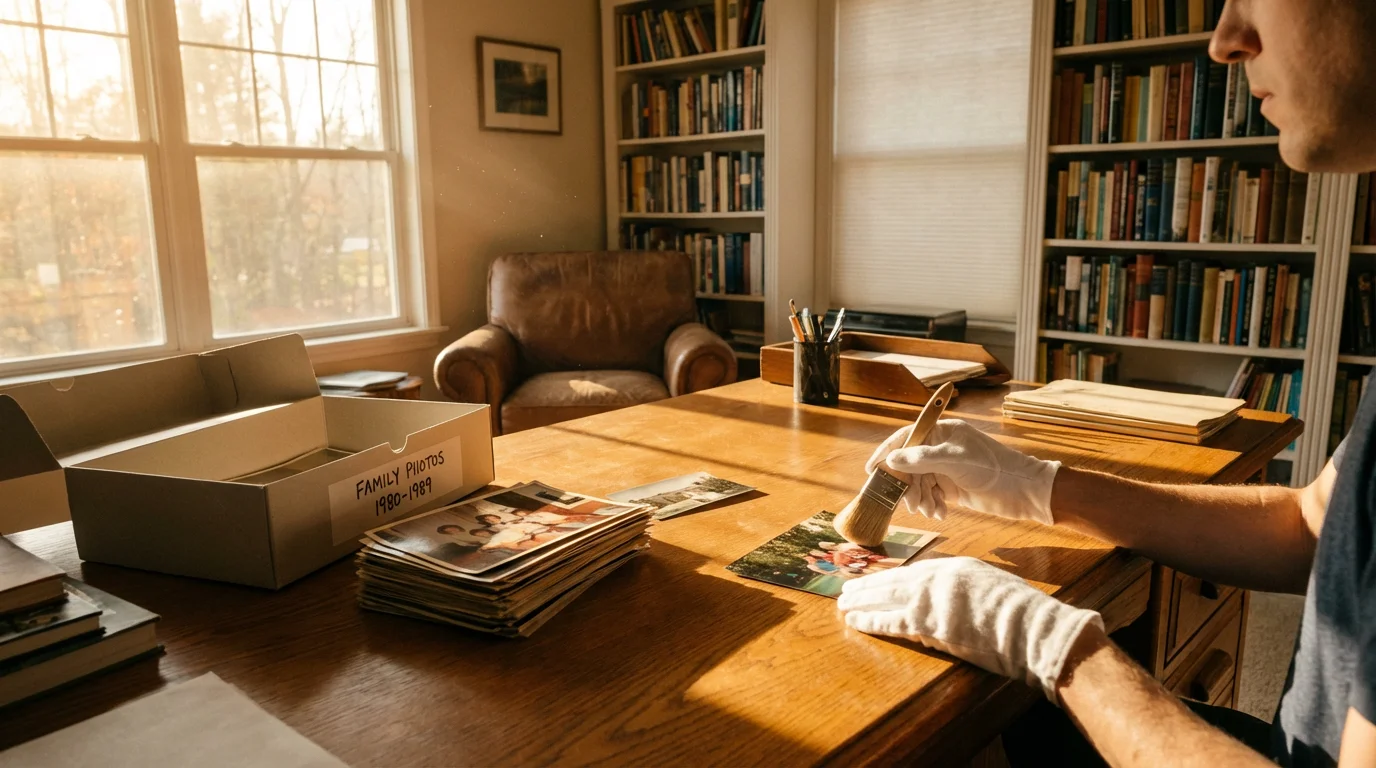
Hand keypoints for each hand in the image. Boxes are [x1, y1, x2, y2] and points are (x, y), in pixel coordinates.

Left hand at [837, 556, 1102, 700]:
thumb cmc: (1017, 610)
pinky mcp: (928, 627)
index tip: (875, 580)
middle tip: (847, 588)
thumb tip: (942, 592)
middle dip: (868, 585)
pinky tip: (856, 621)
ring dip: (862, 601)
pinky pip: (892, 623)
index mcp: (952, 567)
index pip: (913, 571)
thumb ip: (961, 584)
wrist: (1029, 628)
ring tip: (843, 603)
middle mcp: (936, 580)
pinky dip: (871, 621)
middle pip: (893, 581)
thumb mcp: (986, 583)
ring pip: (885, 599)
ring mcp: (930, 603)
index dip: (890, 578)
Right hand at [865, 419, 1059, 523]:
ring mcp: (946, 468)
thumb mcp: (955, 461)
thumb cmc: (994, 469)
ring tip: (932, 510)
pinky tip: (941, 513)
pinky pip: (931, 495)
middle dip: (909, 486)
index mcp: (942, 432)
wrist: (1024, 492)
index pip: (906, 437)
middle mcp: (941, 448)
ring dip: (921, 499)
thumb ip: (922, 459)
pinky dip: (932, 505)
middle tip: (912, 503)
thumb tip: (892, 458)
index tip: (872, 470)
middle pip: (909, 465)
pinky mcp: (953, 486)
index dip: (887, 452)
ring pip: (919, 483)